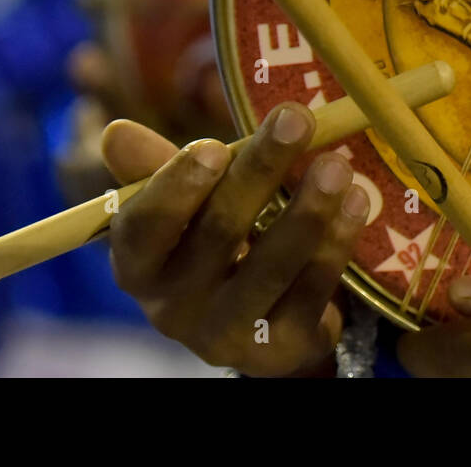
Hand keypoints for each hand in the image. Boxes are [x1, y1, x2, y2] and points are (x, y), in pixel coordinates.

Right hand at [101, 102, 369, 376]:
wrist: (261, 320)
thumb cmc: (213, 242)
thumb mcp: (183, 206)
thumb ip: (157, 168)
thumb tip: (114, 132)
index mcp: (140, 266)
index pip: (143, 229)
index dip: (175, 188)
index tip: (211, 146)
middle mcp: (174, 309)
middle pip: (218, 234)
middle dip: (260, 171)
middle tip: (296, 119)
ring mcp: (229, 334)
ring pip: (272, 265)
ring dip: (309, 209)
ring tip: (336, 163)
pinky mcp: (282, 349)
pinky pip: (313, 289)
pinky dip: (337, 242)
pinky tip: (356, 201)